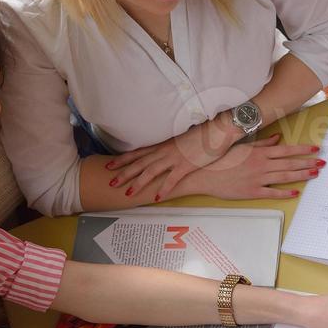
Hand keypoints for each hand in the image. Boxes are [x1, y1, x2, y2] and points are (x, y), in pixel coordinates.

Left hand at [107, 116, 239, 202]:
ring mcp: (175, 158)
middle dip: (124, 173)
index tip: (110, 165)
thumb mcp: (181, 141)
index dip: (123, 159)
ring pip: (151, 171)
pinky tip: (157, 198)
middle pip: (140, 163)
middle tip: (110, 183)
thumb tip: (164, 155)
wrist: (217, 130)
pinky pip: (172, 179)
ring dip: (138, 183)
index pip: (138, 153)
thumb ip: (171, 148)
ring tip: (128, 193)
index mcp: (163, 145)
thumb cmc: (202, 135)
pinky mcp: (186, 165)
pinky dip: (164, 189)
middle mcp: (165, 151)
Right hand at [182, 135, 323, 200]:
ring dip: (301, 175)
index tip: (315, 150)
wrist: (205, 175)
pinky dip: (285, 193)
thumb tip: (278, 138)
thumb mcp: (243, 147)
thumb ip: (263, 144)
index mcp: (260, 153)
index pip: (286, 150)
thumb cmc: (223, 160)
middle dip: (308, 163)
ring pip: (285, 177)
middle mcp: (262, 165)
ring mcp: (258, 179)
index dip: (303, 150)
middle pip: (290, 163)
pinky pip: (272, 192)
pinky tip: (296, 192)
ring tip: (314, 174)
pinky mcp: (253, 192)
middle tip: (322, 164)